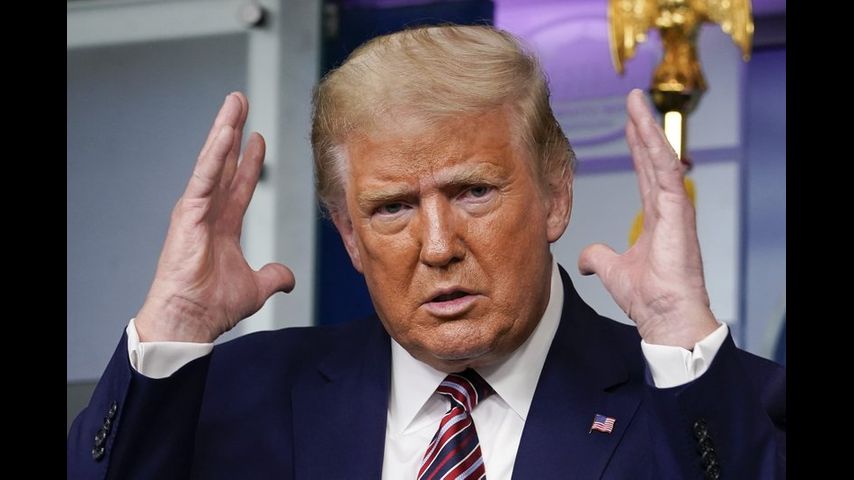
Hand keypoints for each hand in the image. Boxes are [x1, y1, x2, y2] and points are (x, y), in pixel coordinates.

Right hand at [134, 93, 294, 342]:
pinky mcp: (188, 214)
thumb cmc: (212, 306)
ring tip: (235, 102)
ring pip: (213, 161)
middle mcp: (207, 212)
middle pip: (223, 163)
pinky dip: (215, 154)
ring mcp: (196, 210)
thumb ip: (273, 277)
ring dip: (224, 130)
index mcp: (222, 226)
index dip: (249, 161)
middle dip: (233, 132)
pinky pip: (204, 177)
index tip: (258, 138)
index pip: (238, 185)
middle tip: (240, 102)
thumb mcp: (255, 287)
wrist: (190, 321)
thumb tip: (288, 278)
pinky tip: (226, 132)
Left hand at [577, 89, 718, 347]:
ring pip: (661, 158)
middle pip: (653, 158)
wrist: (664, 316)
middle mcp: (667, 208)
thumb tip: (584, 258)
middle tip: (633, 98)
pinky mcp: (678, 213)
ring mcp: (675, 209)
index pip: (645, 172)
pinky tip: (647, 130)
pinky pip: (667, 174)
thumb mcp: (612, 269)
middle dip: (642, 127)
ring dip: (648, 129)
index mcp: (656, 216)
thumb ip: (598, 257)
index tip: (629, 122)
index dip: (637, 146)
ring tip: (636, 103)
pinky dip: (657, 150)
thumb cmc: (647, 297)